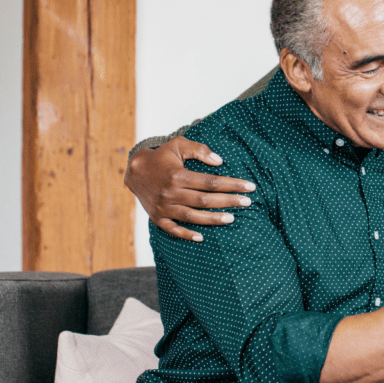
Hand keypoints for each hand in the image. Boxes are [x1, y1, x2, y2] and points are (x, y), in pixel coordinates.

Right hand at [125, 136, 254, 241]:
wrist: (134, 170)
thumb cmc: (161, 156)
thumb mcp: (178, 145)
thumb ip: (199, 150)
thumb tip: (220, 161)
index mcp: (178, 176)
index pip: (211, 182)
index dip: (232, 184)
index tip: (250, 187)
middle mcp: (171, 193)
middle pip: (205, 200)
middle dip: (229, 201)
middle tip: (248, 202)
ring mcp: (163, 208)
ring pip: (192, 217)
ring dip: (213, 219)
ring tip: (232, 218)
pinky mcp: (157, 218)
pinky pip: (172, 230)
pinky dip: (186, 235)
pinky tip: (202, 237)